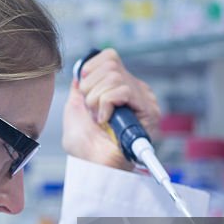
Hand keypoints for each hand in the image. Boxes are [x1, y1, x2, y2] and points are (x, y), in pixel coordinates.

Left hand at [62, 49, 160, 169]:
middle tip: (91, 111)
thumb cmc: (84, 148)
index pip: (110, 57)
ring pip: (115, 77)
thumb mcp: (75, 110)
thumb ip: (79, 87)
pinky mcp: (148, 112)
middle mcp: (134, 91)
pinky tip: (105, 120)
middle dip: (90, 88)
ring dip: (96, 99)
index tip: (84, 92)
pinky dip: (106, 105)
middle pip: (111, 64)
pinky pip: (122, 91)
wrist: (92, 167)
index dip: (91, 70)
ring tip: (98, 118)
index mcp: (118, 89)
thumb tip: (81, 70)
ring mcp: (143, 101)